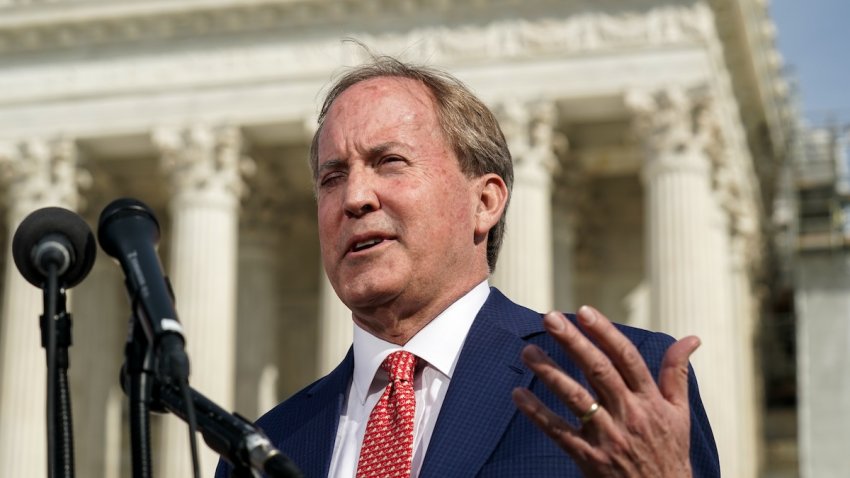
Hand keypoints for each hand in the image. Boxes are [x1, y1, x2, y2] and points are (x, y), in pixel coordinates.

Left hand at [511, 306, 699, 476]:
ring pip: (576, 398)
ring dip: (550, 372)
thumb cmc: (670, 453)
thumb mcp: (680, 413)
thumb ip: (677, 373)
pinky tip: (518, 395)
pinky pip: (559, 432)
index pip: (626, 358)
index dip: (605, 333)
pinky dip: (538, 413)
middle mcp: (629, 414)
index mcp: (650, 400)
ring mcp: (608, 437)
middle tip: (549, 318)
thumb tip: (691, 338)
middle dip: (573, 342)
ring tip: (528, 352)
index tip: (584, 311)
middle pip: (598, 370)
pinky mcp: (590, 458)